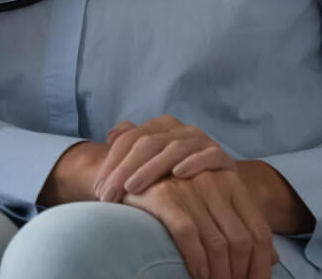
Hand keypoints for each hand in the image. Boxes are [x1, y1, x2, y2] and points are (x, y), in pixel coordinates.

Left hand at [95, 115, 228, 202]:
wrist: (218, 186)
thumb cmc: (177, 176)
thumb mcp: (153, 161)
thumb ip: (132, 145)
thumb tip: (111, 136)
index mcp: (160, 126)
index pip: (130, 139)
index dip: (112, 162)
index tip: (98, 189)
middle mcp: (180, 129)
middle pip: (148, 143)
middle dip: (125, 169)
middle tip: (109, 195)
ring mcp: (202, 141)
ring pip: (173, 149)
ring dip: (152, 168)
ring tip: (133, 187)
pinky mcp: (222, 156)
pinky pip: (208, 155)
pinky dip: (194, 162)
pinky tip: (179, 173)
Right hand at [125, 169, 275, 278]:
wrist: (129, 170)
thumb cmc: (174, 192)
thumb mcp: (212, 200)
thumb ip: (240, 224)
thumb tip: (273, 259)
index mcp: (232, 182)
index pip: (260, 231)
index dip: (262, 265)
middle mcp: (215, 182)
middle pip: (242, 241)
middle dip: (240, 274)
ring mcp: (190, 188)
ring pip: (218, 244)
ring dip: (219, 275)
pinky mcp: (164, 196)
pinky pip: (189, 237)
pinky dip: (196, 263)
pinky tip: (196, 276)